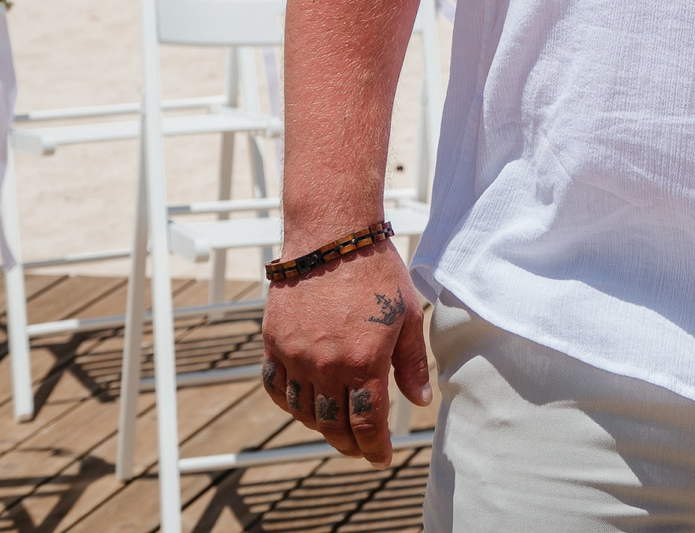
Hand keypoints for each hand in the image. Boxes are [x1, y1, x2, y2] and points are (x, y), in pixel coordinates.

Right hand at [259, 243, 429, 464]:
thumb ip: (411, 364)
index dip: (374, 446)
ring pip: (303, 411)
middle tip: (361, 449)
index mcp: (362, 362)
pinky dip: (290, 403)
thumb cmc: (377, 272)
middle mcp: (325, 366)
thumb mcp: (407, 316)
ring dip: (321, 426)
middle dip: (350, 444)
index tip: (380, 457)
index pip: (366, 423)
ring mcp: (295, 356)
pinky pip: (277, 387)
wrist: (332, 237)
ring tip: (337, 427)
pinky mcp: (274, 343)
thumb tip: (419, 402)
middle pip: (333, 424)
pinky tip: (304, 404)